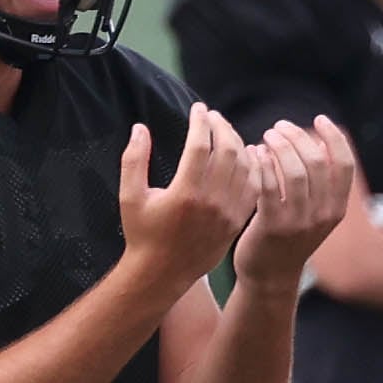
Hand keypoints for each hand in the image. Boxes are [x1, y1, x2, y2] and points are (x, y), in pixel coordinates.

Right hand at [120, 102, 258, 295]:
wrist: (161, 274)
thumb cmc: (142, 234)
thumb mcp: (130, 196)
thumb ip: (134, 160)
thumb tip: (141, 128)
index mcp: (185, 192)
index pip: (200, 145)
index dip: (200, 122)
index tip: (198, 108)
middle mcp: (211, 202)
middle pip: (228, 151)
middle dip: (221, 127)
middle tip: (213, 116)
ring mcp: (228, 213)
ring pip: (244, 167)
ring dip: (238, 143)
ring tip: (225, 131)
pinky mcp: (237, 221)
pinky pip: (253, 187)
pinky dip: (252, 167)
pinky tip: (244, 154)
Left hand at [233, 115, 354, 290]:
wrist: (270, 276)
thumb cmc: (289, 237)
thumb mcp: (315, 213)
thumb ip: (320, 184)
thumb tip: (319, 141)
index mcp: (336, 209)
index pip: (345, 164)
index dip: (334, 137)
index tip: (319, 119)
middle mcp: (322, 215)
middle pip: (318, 161)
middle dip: (298, 136)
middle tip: (279, 126)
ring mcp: (299, 222)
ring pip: (293, 170)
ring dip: (278, 146)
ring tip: (266, 136)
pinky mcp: (272, 226)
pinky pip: (269, 185)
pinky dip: (261, 163)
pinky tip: (253, 153)